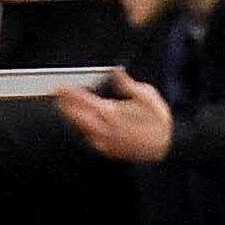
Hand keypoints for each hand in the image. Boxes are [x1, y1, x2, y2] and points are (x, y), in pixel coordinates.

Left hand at [53, 72, 174, 164]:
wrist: (167, 146)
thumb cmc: (159, 121)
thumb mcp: (146, 95)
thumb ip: (127, 84)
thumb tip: (116, 73)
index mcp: (112, 112)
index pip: (84, 100)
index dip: (70, 93)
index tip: (61, 88)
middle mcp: (105, 128)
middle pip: (77, 116)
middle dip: (65, 106)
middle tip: (57, 97)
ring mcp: (106, 141)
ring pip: (81, 130)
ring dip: (72, 119)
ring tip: (67, 110)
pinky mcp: (110, 151)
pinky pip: (90, 141)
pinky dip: (83, 133)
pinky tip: (82, 129)